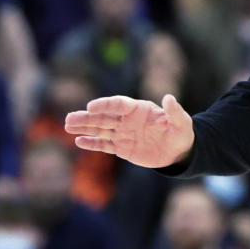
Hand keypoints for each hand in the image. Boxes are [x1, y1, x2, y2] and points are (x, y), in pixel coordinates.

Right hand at [64, 94, 193, 168]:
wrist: (178, 151)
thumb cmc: (181, 133)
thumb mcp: (181, 122)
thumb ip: (174, 111)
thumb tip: (169, 97)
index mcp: (139, 109)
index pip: (119, 104)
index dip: (105, 105)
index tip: (91, 107)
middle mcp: (127, 120)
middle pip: (104, 117)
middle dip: (87, 118)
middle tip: (69, 118)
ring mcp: (123, 133)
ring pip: (100, 130)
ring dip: (84, 128)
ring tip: (68, 125)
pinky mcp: (122, 148)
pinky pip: (104, 145)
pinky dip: (92, 143)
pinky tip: (78, 141)